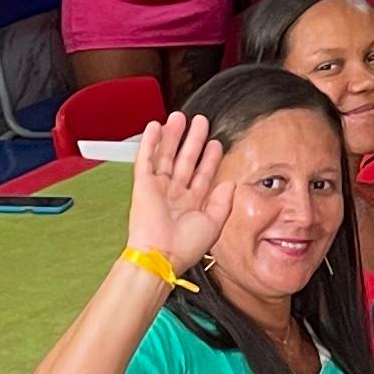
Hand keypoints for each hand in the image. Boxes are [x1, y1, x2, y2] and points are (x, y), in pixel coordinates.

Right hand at [125, 106, 227, 269]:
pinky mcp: (143, 185)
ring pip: (167, 155)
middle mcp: (175, 194)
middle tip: (201, 122)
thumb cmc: (185, 247)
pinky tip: (155, 127)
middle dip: (194, 140)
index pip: (203, 175)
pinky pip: (146, 159)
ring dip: (173, 136)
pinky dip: (150, 143)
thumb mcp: (214, 224)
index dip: (210, 159)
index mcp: (192, 204)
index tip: (216, 144)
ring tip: (180, 118)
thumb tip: (231, 183)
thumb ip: (223, 202)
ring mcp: (159, 188)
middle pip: (186, 160)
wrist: (160, 255)